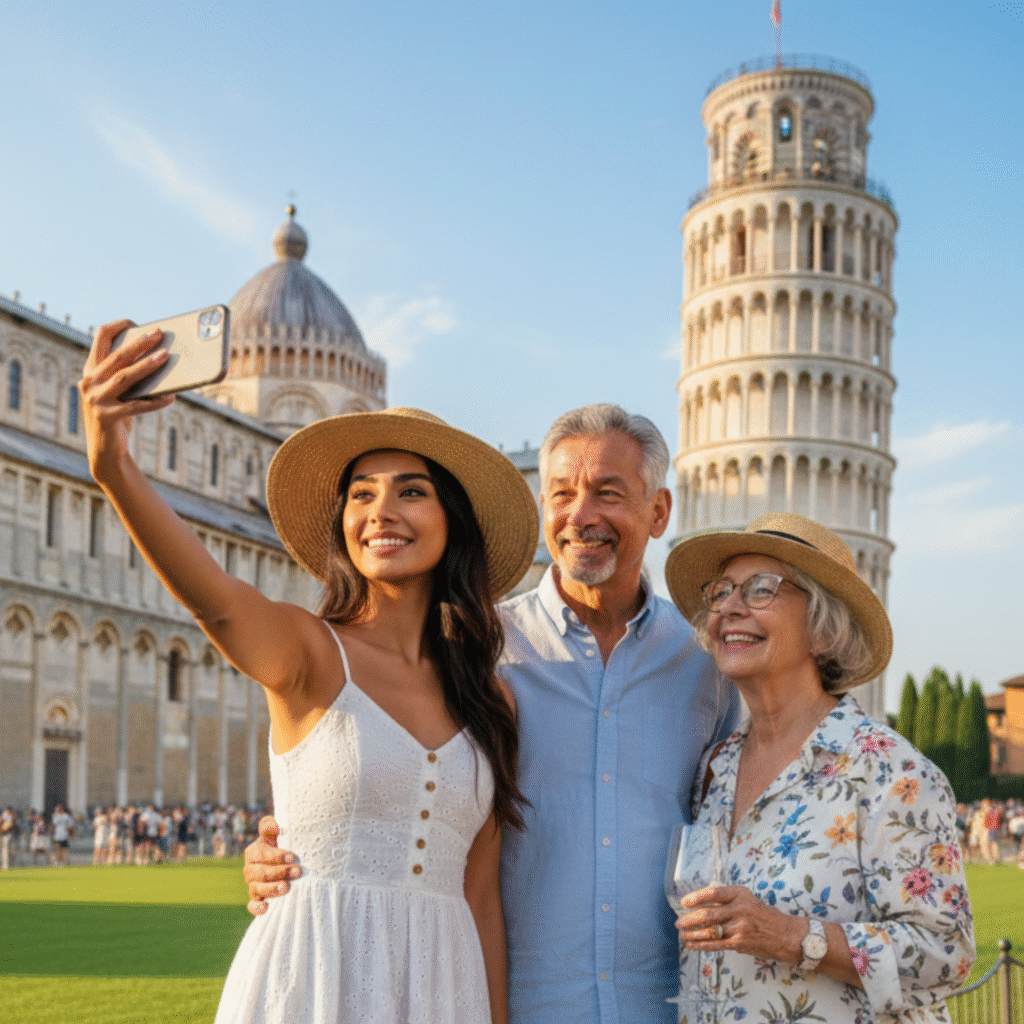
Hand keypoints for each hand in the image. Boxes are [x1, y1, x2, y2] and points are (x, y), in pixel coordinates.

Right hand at [80, 319, 173, 479]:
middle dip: (139, 343)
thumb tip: (161, 356)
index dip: (118, 327)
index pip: (99, 337)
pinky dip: (155, 402)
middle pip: (117, 356)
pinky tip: (171, 397)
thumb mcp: (118, 392)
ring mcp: (95, 400)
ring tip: (165, 356)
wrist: (104, 450)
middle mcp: (88, 382)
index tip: (136, 323)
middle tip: (159, 334)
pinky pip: (135, 406)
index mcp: (91, 371)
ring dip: (146, 366)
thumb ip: (127, 374)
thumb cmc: (118, 415)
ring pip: (124, 378)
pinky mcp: (106, 417)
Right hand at [243, 816, 300, 916]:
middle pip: (261, 873)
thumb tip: (273, 826)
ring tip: (286, 888)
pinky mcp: (256, 899)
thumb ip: (270, 828)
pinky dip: (257, 908)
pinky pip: (252, 906)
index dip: (276, 856)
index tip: (292, 857)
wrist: (282, 863)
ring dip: (272, 889)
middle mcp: (250, 870)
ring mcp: (252, 885)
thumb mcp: (275, 835)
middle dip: (280, 872)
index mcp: (253, 853)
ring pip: (257, 889)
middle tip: (298, 871)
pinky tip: (266, 908)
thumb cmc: (280, 846)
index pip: (261, 855)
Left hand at [676, 885, 803, 963]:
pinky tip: (691, 944)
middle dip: (690, 919)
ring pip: (710, 930)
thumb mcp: (747, 900)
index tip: (684, 902)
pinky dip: (701, 945)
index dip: (697, 896)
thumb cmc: (764, 915)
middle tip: (678, 922)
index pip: (714, 893)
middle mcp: (740, 908)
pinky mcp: (740, 942)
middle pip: (708, 913)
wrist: (786, 935)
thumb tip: (700, 906)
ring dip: (692, 933)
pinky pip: (716, 944)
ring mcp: (740, 927)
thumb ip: (727, 901)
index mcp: (740, 894)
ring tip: (682, 934)